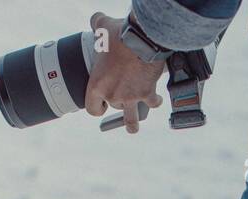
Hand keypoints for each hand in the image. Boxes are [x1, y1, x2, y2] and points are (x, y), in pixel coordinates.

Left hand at [84, 12, 165, 133]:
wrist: (143, 39)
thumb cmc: (120, 34)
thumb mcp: (102, 26)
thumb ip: (96, 24)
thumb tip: (95, 20)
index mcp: (98, 85)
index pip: (92, 108)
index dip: (96, 108)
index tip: (101, 107)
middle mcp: (113, 95)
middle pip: (114, 107)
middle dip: (118, 102)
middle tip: (121, 96)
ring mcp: (131, 97)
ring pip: (131, 120)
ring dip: (132, 124)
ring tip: (132, 128)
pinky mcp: (147, 93)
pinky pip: (152, 103)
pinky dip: (155, 101)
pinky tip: (156, 99)